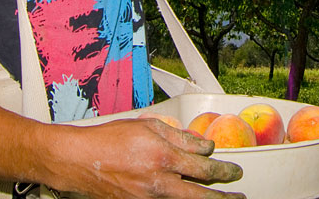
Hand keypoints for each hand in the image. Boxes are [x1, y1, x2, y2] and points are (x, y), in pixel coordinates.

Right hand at [44, 117, 244, 198]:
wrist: (79, 160)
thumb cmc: (109, 139)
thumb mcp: (149, 127)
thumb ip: (180, 137)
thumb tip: (204, 146)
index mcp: (163, 157)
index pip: (204, 168)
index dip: (224, 170)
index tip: (234, 169)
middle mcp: (158, 182)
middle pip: (201, 196)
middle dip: (224, 197)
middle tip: (239, 195)